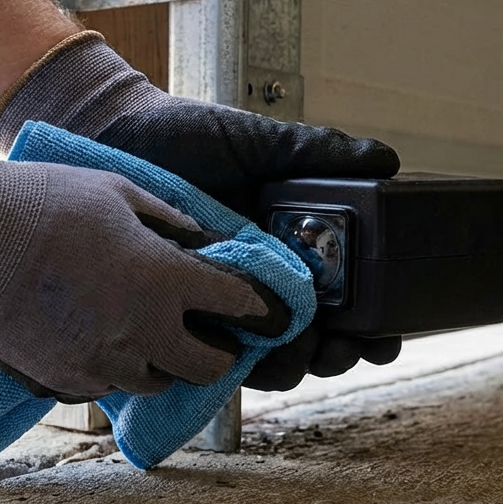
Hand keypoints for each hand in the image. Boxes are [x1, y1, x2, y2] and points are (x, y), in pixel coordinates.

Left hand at [0, 31, 404, 383]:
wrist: (114, 138)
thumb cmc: (187, 137)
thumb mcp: (258, 142)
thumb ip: (318, 153)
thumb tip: (388, 163)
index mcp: (295, 248)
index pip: (346, 299)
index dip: (373, 326)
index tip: (386, 334)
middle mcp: (264, 283)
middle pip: (317, 340)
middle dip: (338, 355)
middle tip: (341, 347)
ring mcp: (221, 302)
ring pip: (268, 358)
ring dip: (290, 366)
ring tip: (296, 353)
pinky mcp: (176, 314)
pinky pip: (206, 354)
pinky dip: (227, 365)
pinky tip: (239, 356)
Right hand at [0, 134, 288, 400]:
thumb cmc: (38, 202)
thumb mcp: (118, 192)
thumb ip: (171, 221)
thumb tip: (203, 241)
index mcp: (165, 282)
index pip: (239, 305)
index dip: (260, 307)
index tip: (266, 308)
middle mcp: (143, 334)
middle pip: (209, 366)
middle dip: (219, 349)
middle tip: (212, 329)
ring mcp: (102, 365)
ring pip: (159, 381)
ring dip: (166, 359)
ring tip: (151, 328)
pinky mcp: (64, 382)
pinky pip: (110, 385)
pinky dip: (118, 366)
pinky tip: (102, 335)